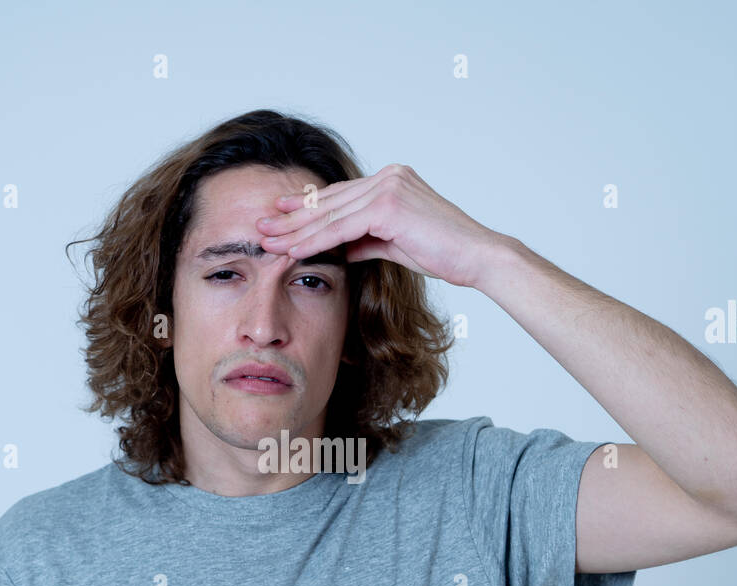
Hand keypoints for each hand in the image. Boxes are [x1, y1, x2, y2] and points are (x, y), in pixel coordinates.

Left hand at [255, 164, 505, 288]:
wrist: (476, 256)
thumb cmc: (444, 252)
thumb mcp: (396, 244)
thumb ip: (368, 240)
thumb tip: (345, 249)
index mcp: (391, 180)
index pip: (339, 195)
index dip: (306, 207)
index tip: (279, 215)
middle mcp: (388, 176)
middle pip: (329, 202)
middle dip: (291, 218)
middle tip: (260, 228)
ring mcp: (388, 187)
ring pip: (329, 215)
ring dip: (295, 231)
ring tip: (266, 241)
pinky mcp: (389, 205)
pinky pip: (342, 228)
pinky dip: (315, 241)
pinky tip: (293, 250)